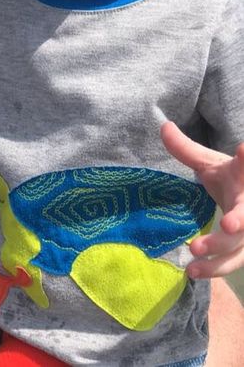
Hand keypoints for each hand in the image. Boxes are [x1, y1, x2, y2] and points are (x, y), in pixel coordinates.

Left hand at [161, 122, 243, 278]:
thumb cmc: (231, 181)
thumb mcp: (210, 164)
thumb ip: (186, 149)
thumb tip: (163, 126)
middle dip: (241, 221)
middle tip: (228, 224)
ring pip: (240, 245)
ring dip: (220, 252)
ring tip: (194, 250)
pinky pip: (231, 263)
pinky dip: (214, 268)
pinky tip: (192, 272)